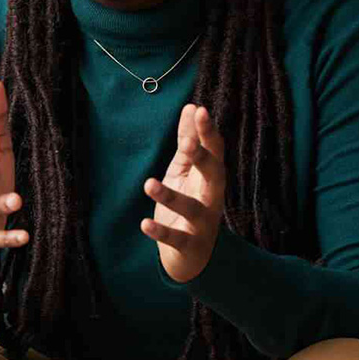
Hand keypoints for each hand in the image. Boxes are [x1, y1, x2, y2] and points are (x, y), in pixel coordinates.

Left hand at [142, 104, 225, 282]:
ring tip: (149, 183)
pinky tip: (144, 223)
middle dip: (203, 159)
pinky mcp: (189, 244)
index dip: (208, 132)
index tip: (200, 111)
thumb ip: (189, 141)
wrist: (193, 253)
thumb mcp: (186, 170)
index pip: (214, 151)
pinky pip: (175, 238)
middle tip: (186, 144)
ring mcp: (202, 222)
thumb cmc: (190, 201)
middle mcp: (213, 197)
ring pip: (192, 208)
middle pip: (213, 175)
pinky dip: (161, 231)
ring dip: (171, 196)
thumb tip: (192, 106)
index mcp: (211, 176)